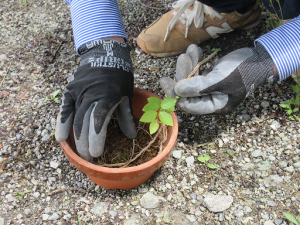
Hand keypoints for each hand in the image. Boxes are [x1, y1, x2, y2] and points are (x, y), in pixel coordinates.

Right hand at [55, 39, 136, 160]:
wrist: (105, 53)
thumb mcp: (126, 94)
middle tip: (89, 158)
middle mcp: (91, 95)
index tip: (97, 153)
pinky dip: (62, 123)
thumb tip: (131, 137)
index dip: (96, 139)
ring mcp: (78, 92)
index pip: (98, 122)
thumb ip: (126, 116)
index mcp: (107, 96)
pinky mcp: (70, 89)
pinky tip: (60, 138)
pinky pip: (65, 108)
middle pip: (85, 123)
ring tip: (79, 152)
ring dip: (76, 137)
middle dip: (86, 143)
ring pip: (75, 118)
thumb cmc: (119, 76)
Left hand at [161, 43, 274, 114]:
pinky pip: (199, 72)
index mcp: (214, 106)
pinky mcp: (212, 78)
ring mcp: (211, 89)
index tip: (165, 80)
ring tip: (189, 51)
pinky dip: (196, 62)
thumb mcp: (219, 79)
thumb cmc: (242, 71)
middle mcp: (211, 100)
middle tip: (180, 59)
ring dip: (189, 65)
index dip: (175, 93)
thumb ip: (198, 87)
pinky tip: (195, 50)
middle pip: (188, 91)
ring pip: (192, 80)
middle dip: (183, 75)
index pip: (188, 104)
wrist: (259, 59)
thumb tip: (177, 91)